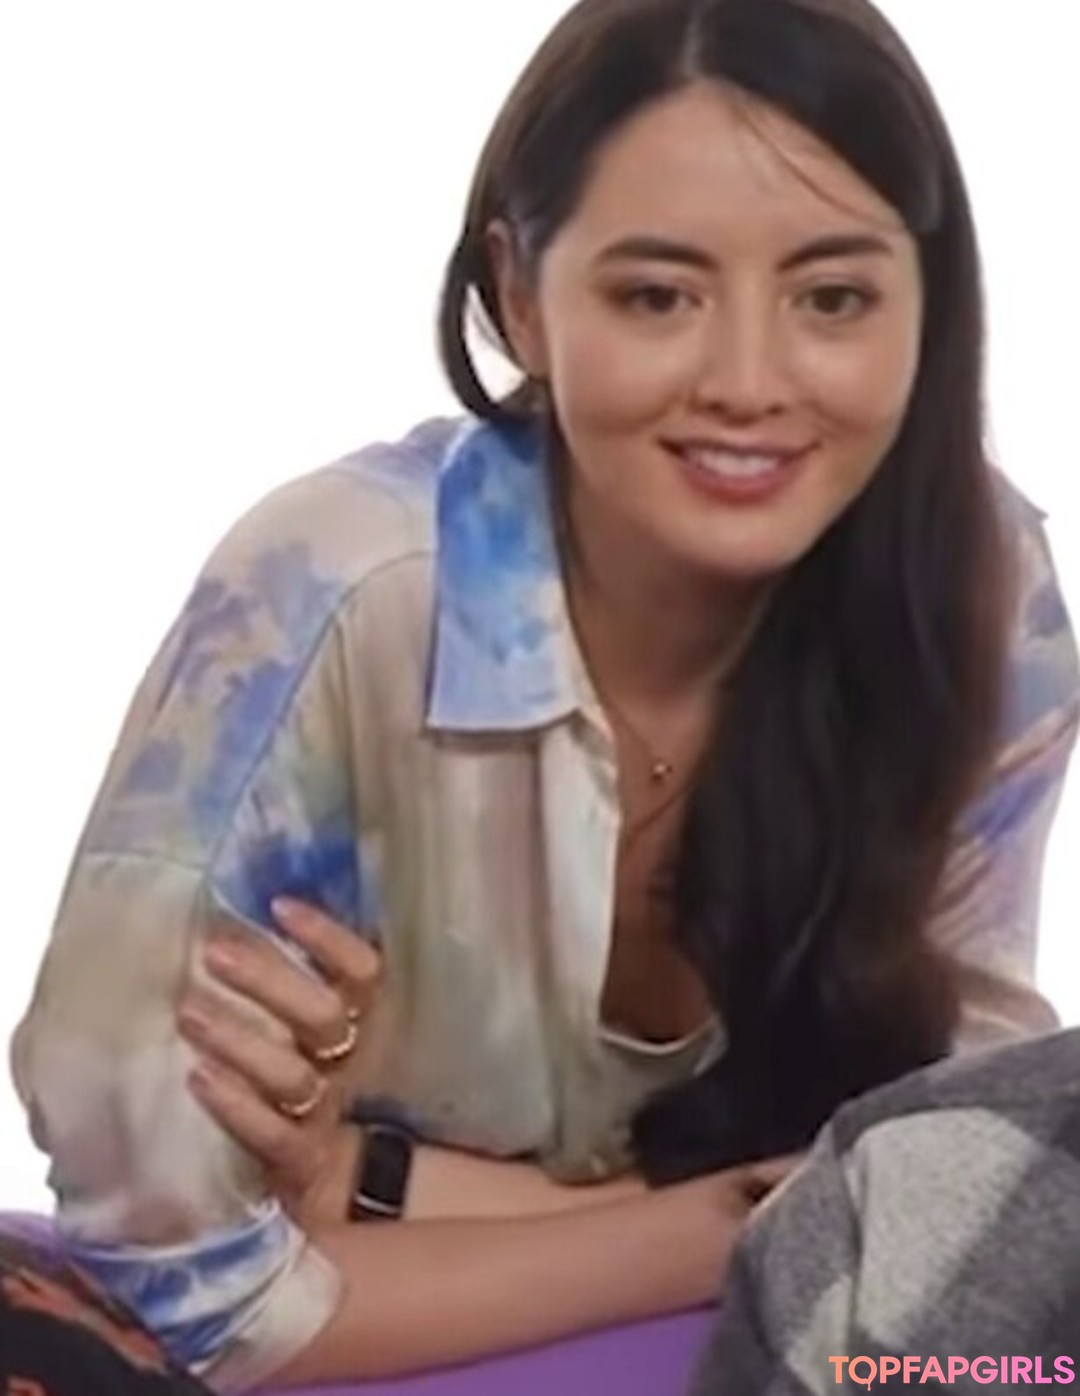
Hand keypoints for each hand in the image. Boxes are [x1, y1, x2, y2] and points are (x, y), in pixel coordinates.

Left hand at [178, 897, 379, 1227]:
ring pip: (294, 1074)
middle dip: (269, 980)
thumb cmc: (323, 1080)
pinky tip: (197, 1078)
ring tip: (189, 1012)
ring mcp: (328, 1111)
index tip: (279, 905)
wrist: (350, 1184)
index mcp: (368, 1020)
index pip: (363, 971)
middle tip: (214, 953)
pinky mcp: (301, 1160)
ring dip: (240, 1041)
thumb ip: (311, 977)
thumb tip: (268, 906)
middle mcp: (352, 1061)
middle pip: (323, 1016)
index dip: (328, 937)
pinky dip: (237, 1106)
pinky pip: (272, 1134)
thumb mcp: (327, 1028)